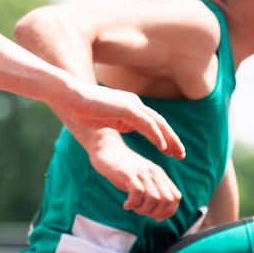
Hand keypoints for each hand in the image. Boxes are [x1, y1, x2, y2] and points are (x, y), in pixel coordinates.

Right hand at [61, 80, 184, 160]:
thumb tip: (134, 127)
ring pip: (157, 123)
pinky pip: (146, 124)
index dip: (164, 137)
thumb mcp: (109, 119)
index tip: (172, 151)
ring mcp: (132, 104)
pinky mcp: (126, 108)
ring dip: (169, 139)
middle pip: (160, 123)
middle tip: (181, 154)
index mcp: (132, 107)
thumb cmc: (85, 109)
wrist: (71, 98)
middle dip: (172, 139)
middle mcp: (136, 104)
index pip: (154, 123)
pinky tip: (162, 147)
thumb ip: (123, 122)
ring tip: (176, 153)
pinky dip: (156, 135)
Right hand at [83, 130, 181, 219]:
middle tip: (141, 211)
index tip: (153, 215)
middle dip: (155, 213)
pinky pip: (137, 193)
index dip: (167, 211)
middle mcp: (154, 173)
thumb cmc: (123, 170)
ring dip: (143, 210)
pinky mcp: (128, 174)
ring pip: (154, 198)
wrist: (107, 149)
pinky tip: (126, 205)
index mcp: (160, 175)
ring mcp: (141, 173)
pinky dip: (132, 204)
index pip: (176, 197)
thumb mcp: (141, 180)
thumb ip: (152, 194)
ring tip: (133, 207)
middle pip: (168, 200)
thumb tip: (159, 217)